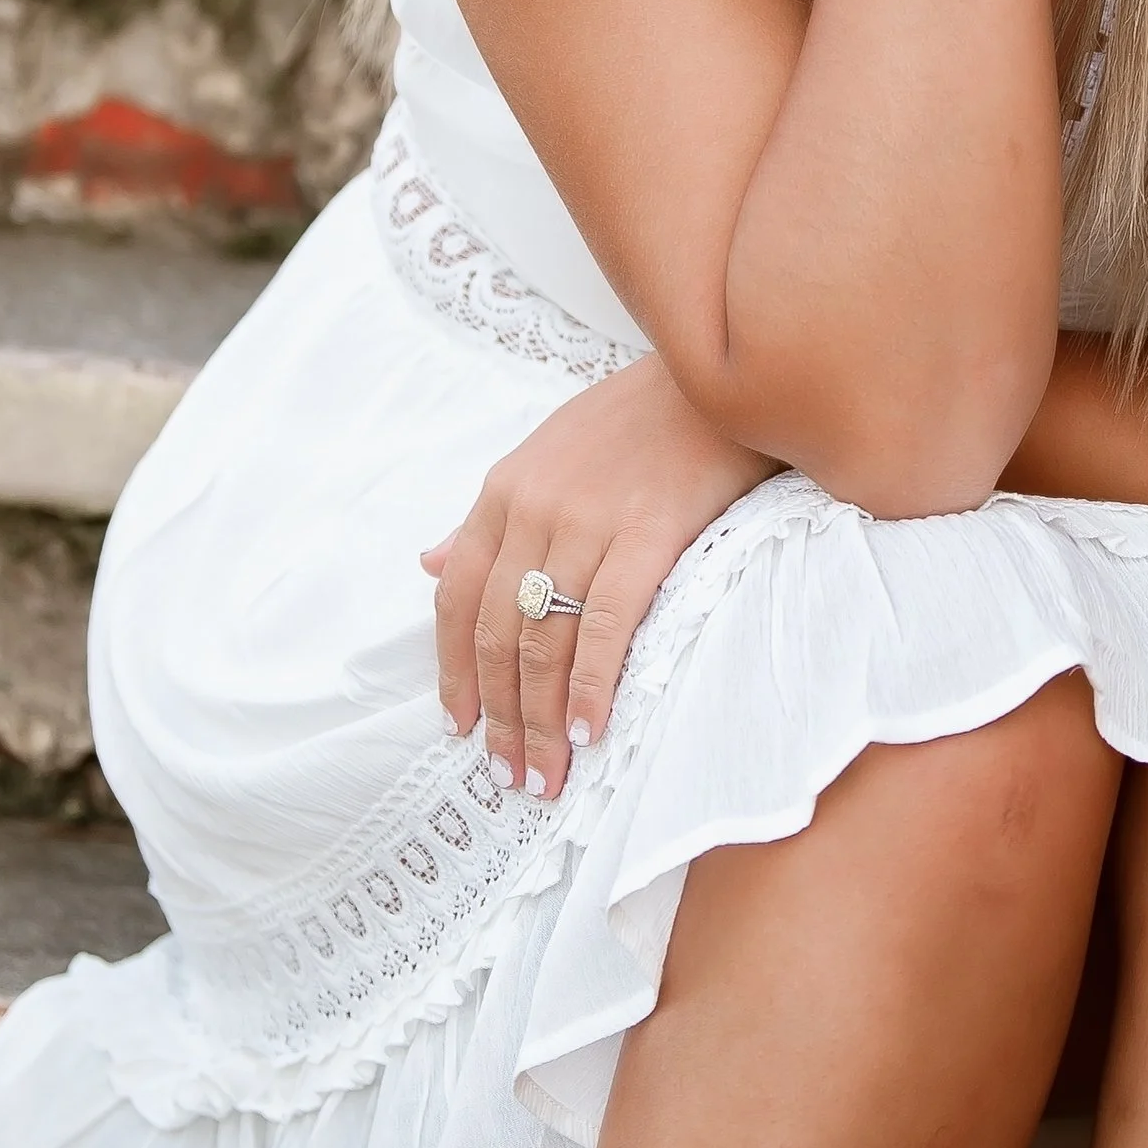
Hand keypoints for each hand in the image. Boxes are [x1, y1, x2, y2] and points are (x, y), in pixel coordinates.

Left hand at [421, 355, 776, 799]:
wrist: (717, 372)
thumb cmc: (641, 418)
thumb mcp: (547, 453)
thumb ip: (491, 518)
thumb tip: (430, 562)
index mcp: (504, 491)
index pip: (457, 598)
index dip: (454, 670)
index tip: (463, 727)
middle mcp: (533, 508)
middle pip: (497, 633)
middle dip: (502, 716)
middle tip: (512, 775)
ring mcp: (587, 520)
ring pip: (545, 640)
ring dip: (543, 720)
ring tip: (547, 775)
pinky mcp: (647, 531)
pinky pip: (607, 624)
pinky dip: (593, 686)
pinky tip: (592, 732)